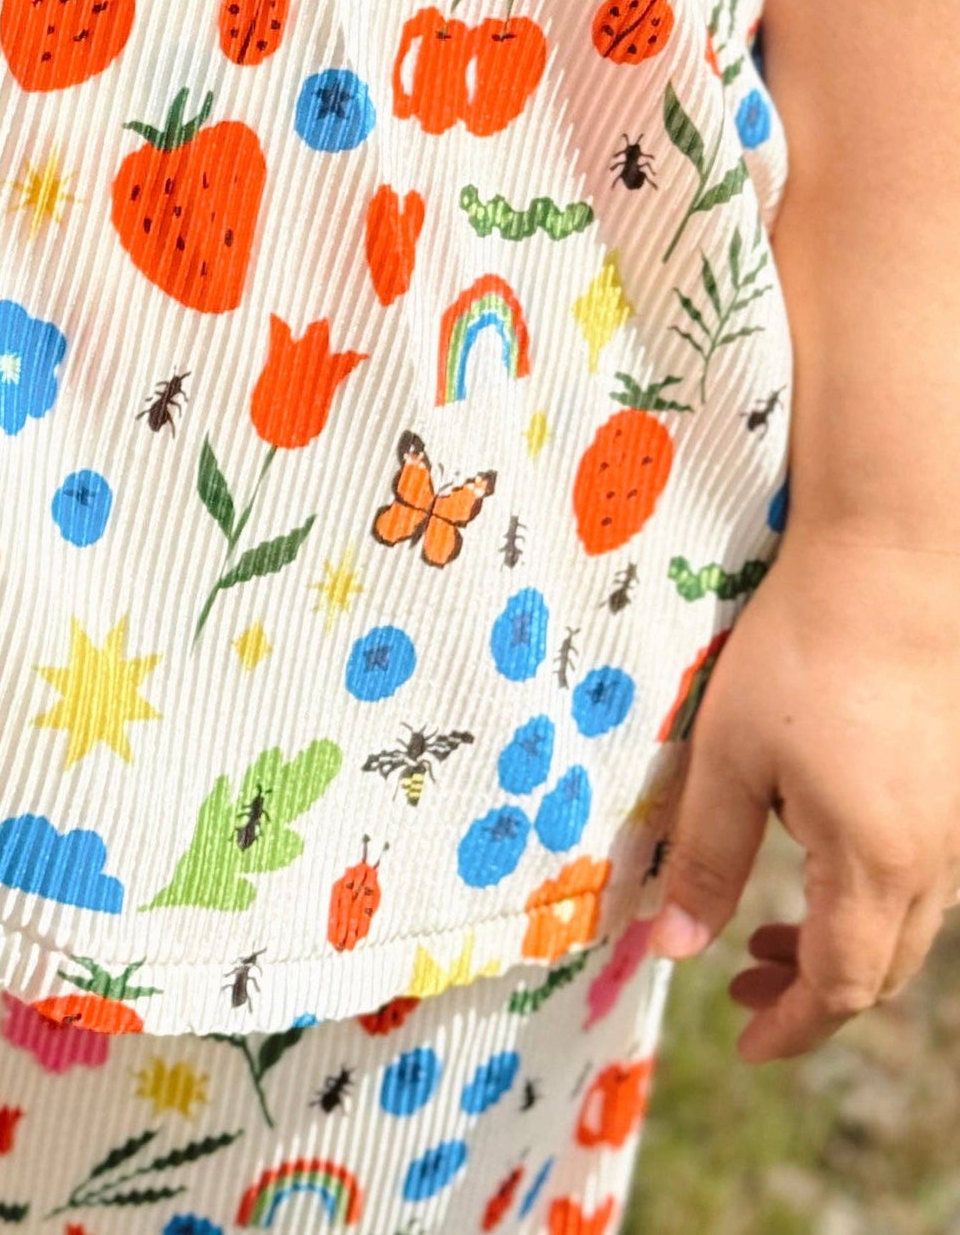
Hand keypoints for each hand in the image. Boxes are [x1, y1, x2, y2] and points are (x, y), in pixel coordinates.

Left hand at [651, 531, 959, 1056]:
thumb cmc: (802, 654)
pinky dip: (865, 896)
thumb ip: (705, 857)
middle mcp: (931, 860)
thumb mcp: (729, 756)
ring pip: (904, 925)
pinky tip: (814, 851)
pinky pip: (918, 877)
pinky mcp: (953, 786)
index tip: (741, 1040)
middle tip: (738, 982)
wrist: (892, 564)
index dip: (790, 1026)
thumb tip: (672, 950)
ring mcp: (952, 824)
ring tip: (766, 932)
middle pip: (879, 969)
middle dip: (811, 993)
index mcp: (876, 866)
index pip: (840, 989)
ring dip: (840, 944)